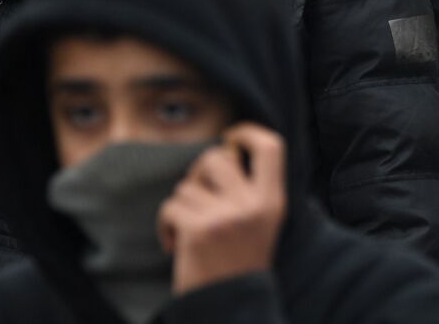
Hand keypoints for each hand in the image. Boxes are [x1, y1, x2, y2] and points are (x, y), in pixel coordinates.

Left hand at [157, 122, 287, 294]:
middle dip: (199, 171)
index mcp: (272, 201)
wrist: (229, 306)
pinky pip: (170, 207)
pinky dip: (165, 225)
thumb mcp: (262, 224)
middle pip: (217, 158)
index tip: (231, 136)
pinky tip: (172, 245)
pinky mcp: (198, 230)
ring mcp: (225, 217)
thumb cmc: (240, 263)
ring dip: (181, 205)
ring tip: (187, 231)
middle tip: (197, 193)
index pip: (271, 147)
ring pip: (187, 186)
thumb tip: (225, 150)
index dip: (248, 132)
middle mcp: (252, 205)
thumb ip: (251, 190)